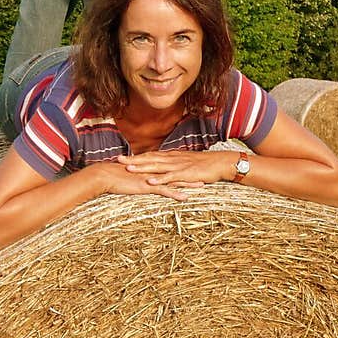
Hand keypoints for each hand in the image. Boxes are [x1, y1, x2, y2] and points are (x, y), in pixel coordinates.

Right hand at [83, 158, 207, 201]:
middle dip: (191, 174)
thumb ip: (138, 176)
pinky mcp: (147, 186)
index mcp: (150, 168)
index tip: (193, 168)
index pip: (169, 167)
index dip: (182, 168)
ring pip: (174, 180)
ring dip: (188, 183)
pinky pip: (164, 191)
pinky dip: (175, 194)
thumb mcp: (130, 175)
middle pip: (176, 172)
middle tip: (205, 174)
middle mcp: (153, 171)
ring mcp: (151, 178)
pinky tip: (185, 198)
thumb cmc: (114, 177)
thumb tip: (141, 178)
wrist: (105, 175)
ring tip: (202, 186)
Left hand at [116, 150, 233, 186]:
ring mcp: (178, 166)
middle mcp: (172, 159)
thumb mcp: (186, 164)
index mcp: (171, 157)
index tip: (123, 157)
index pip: (151, 155)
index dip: (136, 157)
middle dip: (133, 160)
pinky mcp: (185, 174)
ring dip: (142, 167)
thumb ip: (174, 166)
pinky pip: (170, 177)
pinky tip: (150, 182)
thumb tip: (164, 170)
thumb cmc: (204, 165)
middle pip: (149, 158)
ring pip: (157, 166)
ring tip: (128, 169)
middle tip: (118, 160)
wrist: (220, 163)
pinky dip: (160, 179)